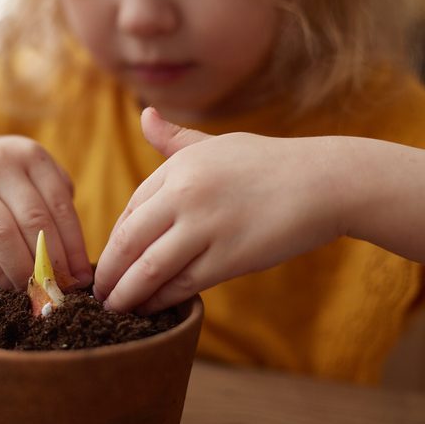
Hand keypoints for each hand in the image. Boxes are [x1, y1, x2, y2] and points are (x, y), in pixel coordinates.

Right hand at [0, 136, 91, 289]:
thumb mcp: (25, 169)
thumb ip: (52, 197)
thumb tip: (76, 255)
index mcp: (30, 155)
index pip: (60, 206)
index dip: (74, 246)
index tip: (82, 276)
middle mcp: (2, 164)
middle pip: (35, 221)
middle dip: (52, 262)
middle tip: (62, 289)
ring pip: (4, 236)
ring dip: (23, 269)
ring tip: (35, 289)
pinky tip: (8, 283)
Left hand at [93, 108, 342, 313]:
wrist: (326, 181)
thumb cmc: (269, 162)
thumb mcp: (217, 144)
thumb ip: (174, 139)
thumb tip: (145, 116)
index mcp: (178, 166)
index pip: (129, 210)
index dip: (114, 241)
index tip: (107, 261)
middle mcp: (185, 193)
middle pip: (128, 240)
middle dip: (108, 272)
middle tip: (98, 293)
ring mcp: (206, 225)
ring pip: (148, 268)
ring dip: (125, 293)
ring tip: (115, 308)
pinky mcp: (230, 257)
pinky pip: (182, 284)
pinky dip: (160, 299)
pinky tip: (150, 307)